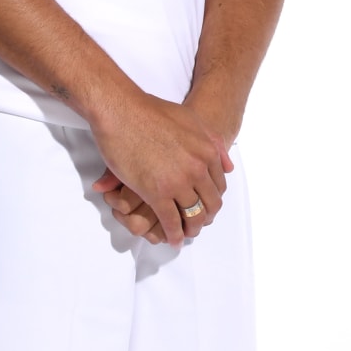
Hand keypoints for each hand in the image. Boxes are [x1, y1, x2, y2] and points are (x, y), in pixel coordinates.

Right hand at [89, 88, 232, 245]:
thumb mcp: (192, 121)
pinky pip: (170, 221)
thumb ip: (212, 143)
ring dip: (192, 229)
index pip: (219, 185)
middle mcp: (198, 169)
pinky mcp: (156, 193)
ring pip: (193, 215)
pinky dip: (174, 234)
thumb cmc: (152, 112)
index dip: (213, 198)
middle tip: (199, 224)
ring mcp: (178, 182)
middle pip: (210, 203)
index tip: (206, 205)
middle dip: (206, 217)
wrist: (122, 111)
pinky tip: (173, 239)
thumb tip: (228, 166)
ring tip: (187, 234)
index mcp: (208, 153)